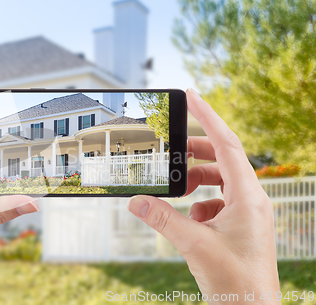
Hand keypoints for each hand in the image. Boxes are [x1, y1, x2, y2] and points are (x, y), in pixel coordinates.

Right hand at [127, 88, 279, 303]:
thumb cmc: (236, 282)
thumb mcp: (193, 245)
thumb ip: (162, 218)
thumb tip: (136, 200)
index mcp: (248, 197)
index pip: (227, 144)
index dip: (208, 117)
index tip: (191, 96)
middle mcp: (251, 200)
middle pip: (222, 159)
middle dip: (195, 153)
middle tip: (172, 150)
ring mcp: (247, 212)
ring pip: (219, 181)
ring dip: (195, 181)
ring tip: (176, 189)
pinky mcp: (240, 225)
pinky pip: (217, 201)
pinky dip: (199, 203)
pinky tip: (189, 219)